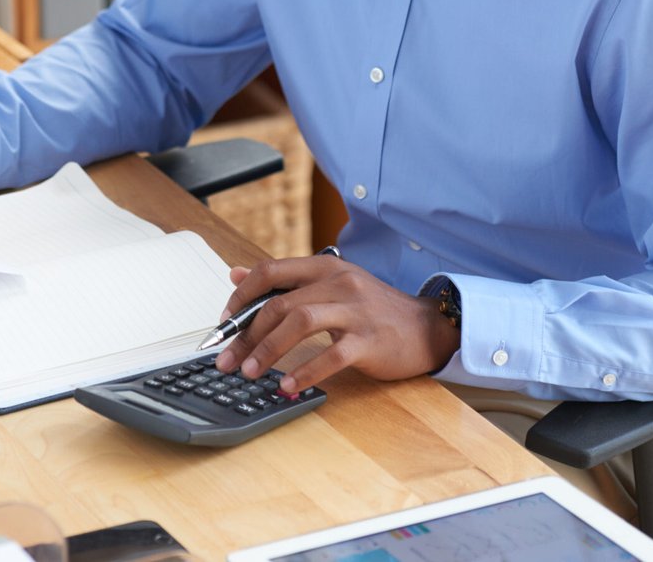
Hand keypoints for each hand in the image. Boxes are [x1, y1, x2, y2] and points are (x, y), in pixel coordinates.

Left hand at [211, 254, 458, 393]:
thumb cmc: (374, 310)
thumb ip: (286, 281)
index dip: (240, 297)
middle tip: (227, 360)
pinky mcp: (370, 340)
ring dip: (268, 349)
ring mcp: (355, 310)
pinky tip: (288, 386)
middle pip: (279, 302)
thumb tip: (236, 274)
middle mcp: (338, 282)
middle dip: (246, 334)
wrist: (428, 328)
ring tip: (250, 372)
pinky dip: (305, 371)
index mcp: (324, 267)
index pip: (271, 271)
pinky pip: (331, 355)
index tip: (224, 324)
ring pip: (299, 322)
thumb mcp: (331, 285)